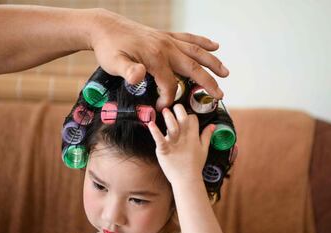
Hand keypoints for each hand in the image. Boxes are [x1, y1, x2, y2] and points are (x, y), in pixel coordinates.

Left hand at [90, 9, 228, 110]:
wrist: (104, 26)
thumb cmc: (108, 47)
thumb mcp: (113, 62)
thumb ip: (127, 71)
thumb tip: (138, 77)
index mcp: (155, 58)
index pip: (170, 84)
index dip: (169, 99)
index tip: (163, 109)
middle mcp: (166, 47)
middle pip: (192, 67)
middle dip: (208, 83)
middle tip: (220, 95)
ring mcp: (167, 40)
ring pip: (196, 52)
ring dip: (212, 62)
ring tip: (226, 73)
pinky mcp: (165, 35)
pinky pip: (188, 38)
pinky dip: (202, 42)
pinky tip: (214, 45)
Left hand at [147, 104, 214, 184]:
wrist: (187, 180)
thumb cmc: (195, 165)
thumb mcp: (204, 150)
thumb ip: (207, 136)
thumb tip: (213, 125)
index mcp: (194, 137)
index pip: (193, 119)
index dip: (189, 115)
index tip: (185, 115)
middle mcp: (184, 138)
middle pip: (183, 119)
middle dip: (179, 110)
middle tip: (174, 106)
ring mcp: (173, 143)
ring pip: (172, 126)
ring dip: (168, 117)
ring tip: (164, 111)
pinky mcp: (164, 150)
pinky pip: (159, 139)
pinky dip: (154, 131)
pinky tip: (150, 124)